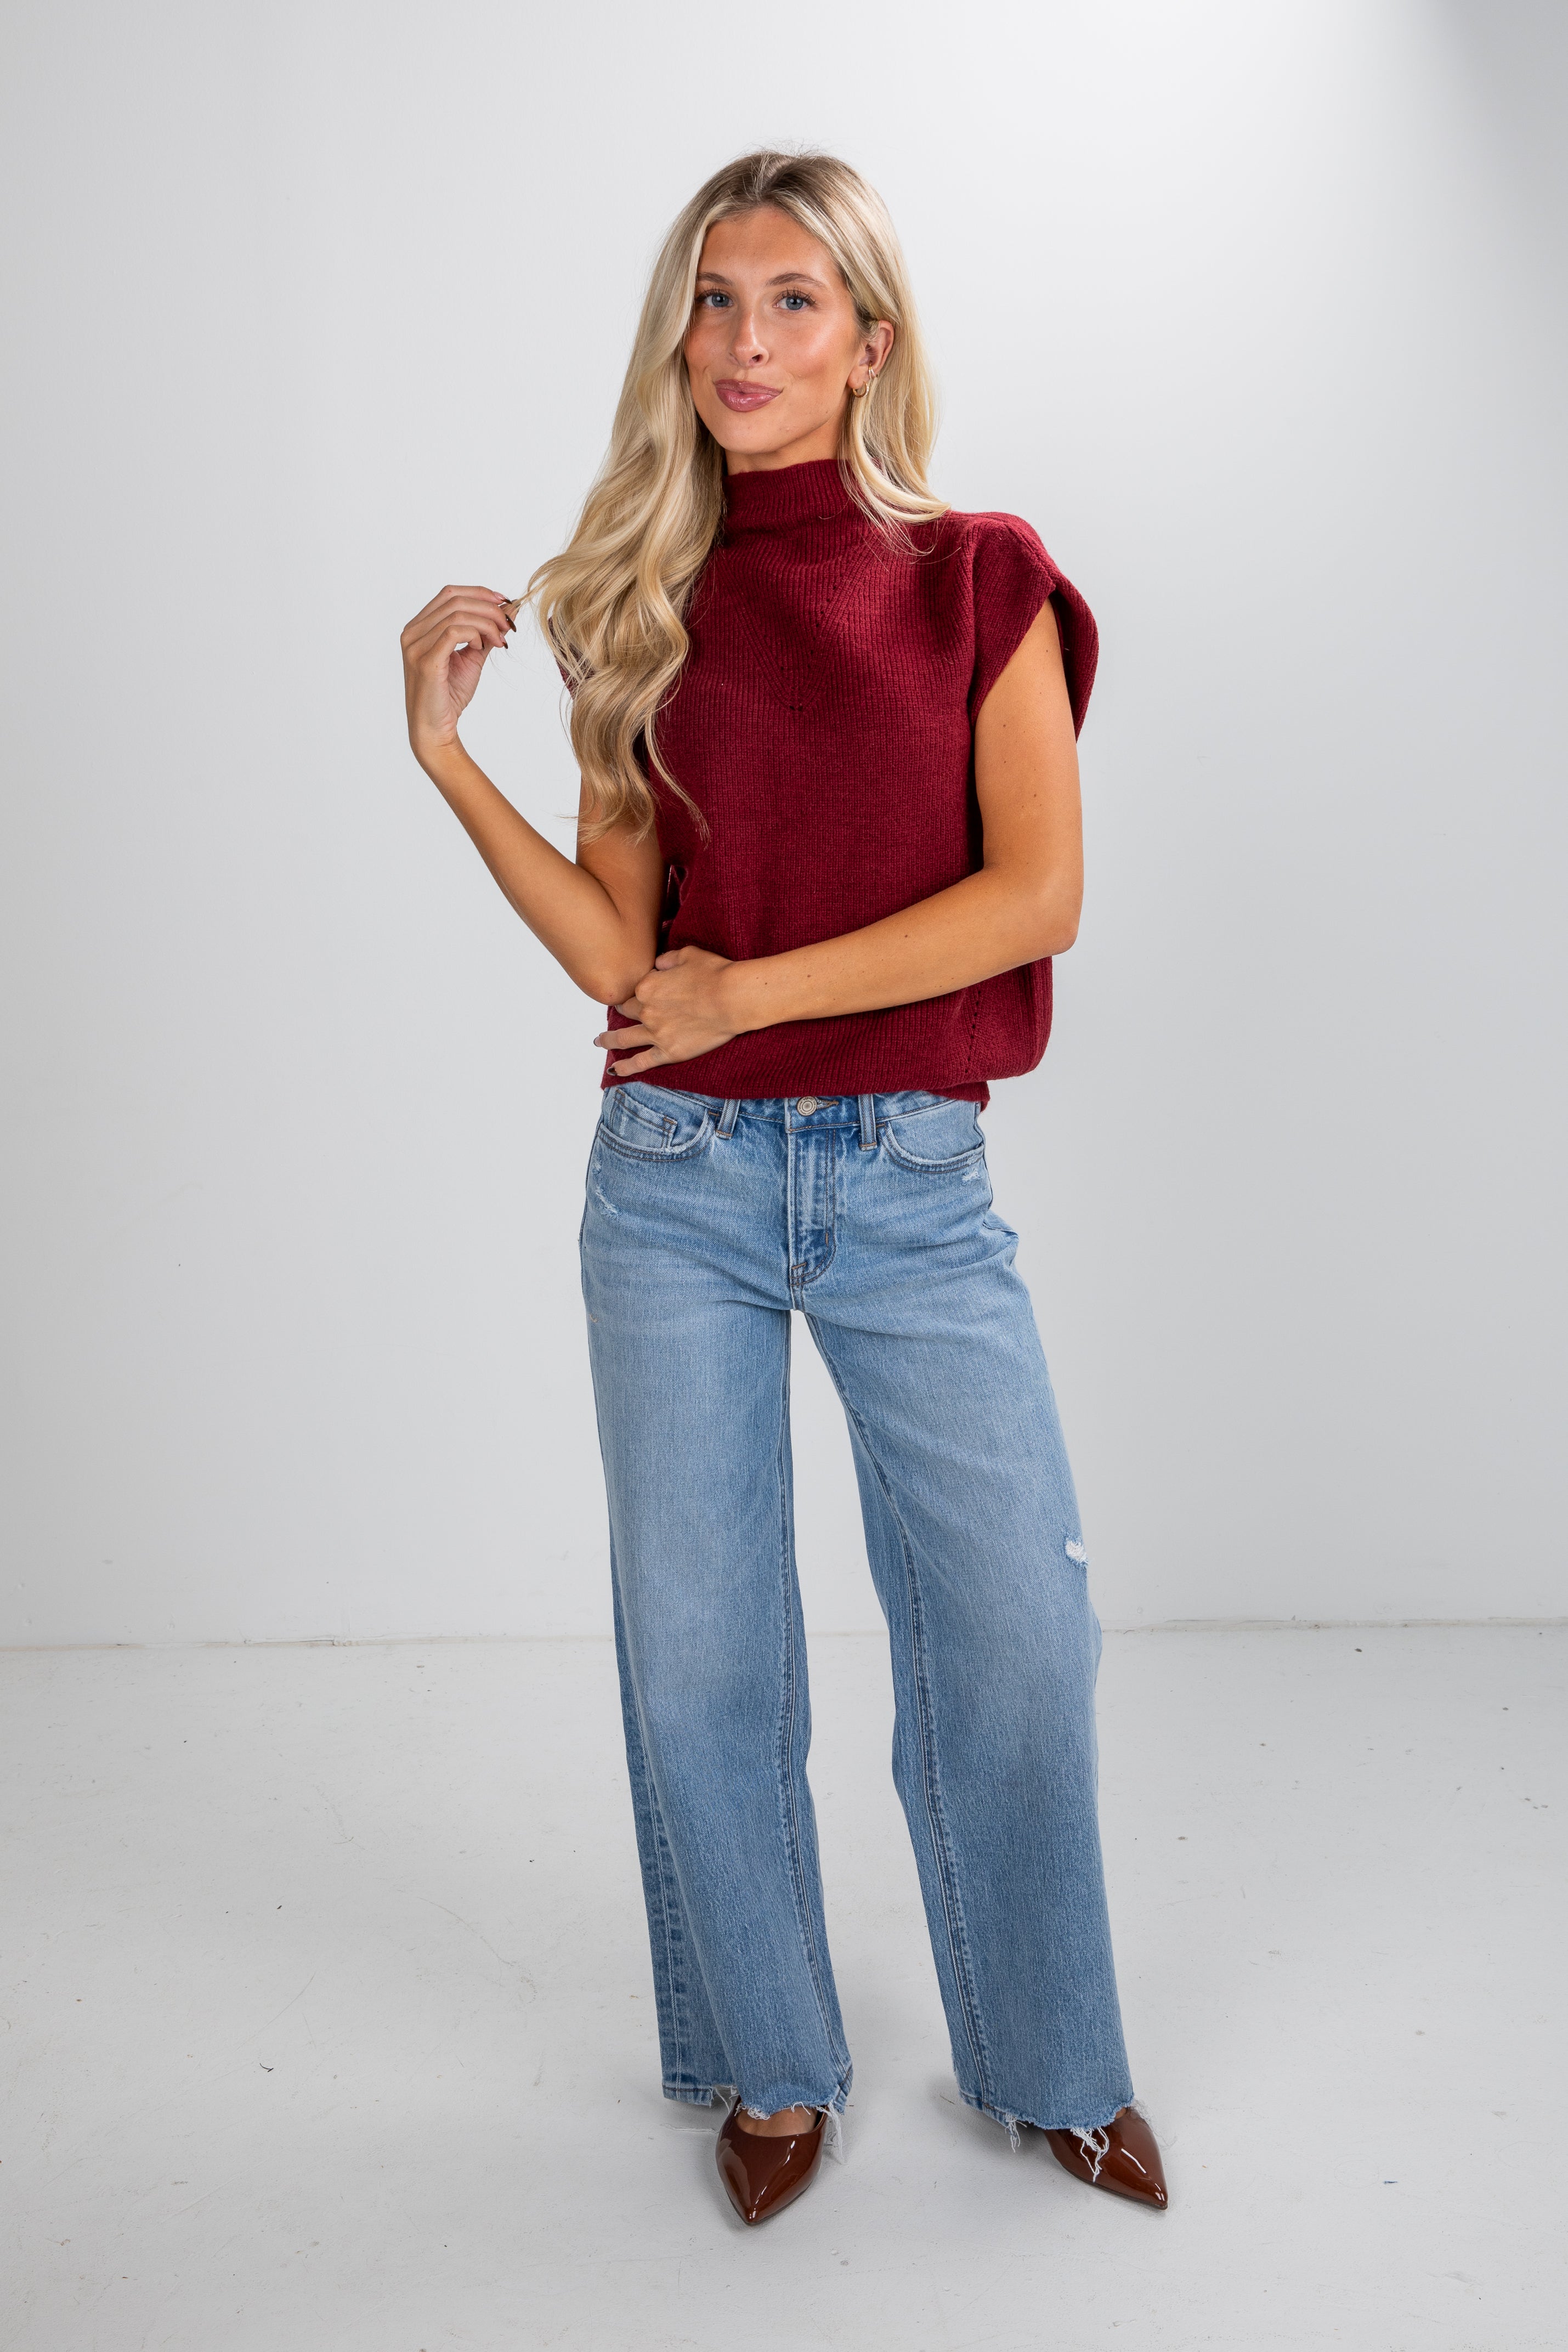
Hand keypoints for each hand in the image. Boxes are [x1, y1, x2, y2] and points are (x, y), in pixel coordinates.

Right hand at [400, 585, 517, 761]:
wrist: (434, 728)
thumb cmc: (449, 695)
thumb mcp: (472, 658)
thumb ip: (486, 633)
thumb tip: (509, 610)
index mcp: (419, 627)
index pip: (449, 594)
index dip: (479, 593)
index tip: (503, 602)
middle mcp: (412, 632)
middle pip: (454, 599)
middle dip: (488, 608)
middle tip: (507, 624)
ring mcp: (416, 646)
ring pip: (458, 614)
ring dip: (486, 624)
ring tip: (498, 641)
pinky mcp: (426, 661)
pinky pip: (454, 632)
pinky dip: (476, 634)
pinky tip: (484, 648)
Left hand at [594, 946, 744, 1075]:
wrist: (732, 998)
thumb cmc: (714, 973)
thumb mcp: (688, 954)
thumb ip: (667, 960)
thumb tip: (658, 965)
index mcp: (648, 985)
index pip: (637, 988)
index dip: (640, 989)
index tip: (643, 990)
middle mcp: (646, 1010)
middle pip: (628, 1011)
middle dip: (622, 1011)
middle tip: (618, 1012)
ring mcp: (656, 1033)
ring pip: (625, 1038)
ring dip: (609, 1039)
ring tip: (599, 1041)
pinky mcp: (669, 1052)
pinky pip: (641, 1062)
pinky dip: (626, 1067)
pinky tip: (615, 1070)